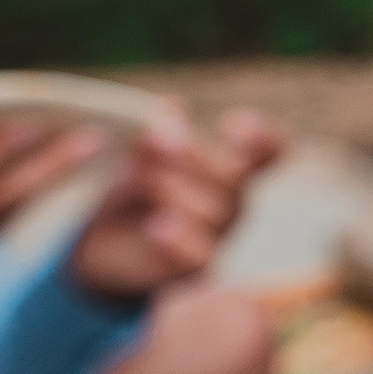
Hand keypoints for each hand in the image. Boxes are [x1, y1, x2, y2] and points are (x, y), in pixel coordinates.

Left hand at [66, 106, 281, 300]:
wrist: (105, 249)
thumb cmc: (134, 193)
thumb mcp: (136, 159)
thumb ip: (155, 137)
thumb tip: (171, 106)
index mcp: (228, 166)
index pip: (267, 151)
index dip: (262, 138)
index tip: (233, 124)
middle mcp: (232, 200)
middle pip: (235, 175)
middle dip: (194, 155)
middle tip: (158, 140)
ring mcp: (218, 235)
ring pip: (217, 212)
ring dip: (176, 190)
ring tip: (142, 181)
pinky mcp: (196, 268)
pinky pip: (202, 255)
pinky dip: (180, 239)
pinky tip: (157, 227)